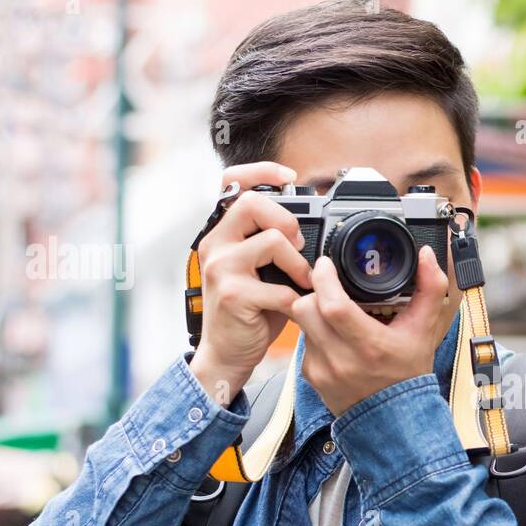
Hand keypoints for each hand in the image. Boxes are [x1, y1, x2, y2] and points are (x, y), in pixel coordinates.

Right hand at [189, 162, 310, 404]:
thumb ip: (272, 245)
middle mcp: (215, 245)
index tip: (289, 176)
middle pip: (254, 203)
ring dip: (299, 264)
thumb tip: (310, 227)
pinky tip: (293, 307)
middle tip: (298, 247)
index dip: (261, 170)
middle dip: (288, 221)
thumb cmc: (249, 312)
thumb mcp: (258, 271)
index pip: (231, 183)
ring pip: (273, 241)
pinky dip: (295, 298)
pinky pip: (280, 286)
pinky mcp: (233, 295)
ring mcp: (221, 268)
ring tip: (302, 281)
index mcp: (222, 234)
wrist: (227, 354)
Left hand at [291, 244, 449, 415]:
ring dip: (314, 312)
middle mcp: (341, 360)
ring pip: (301, 323)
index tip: (328, 265)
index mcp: (370, 345)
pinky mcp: (311, 376)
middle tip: (329, 287)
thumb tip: (426, 255)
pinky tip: (334, 337)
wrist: (393, 419)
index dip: (325, 279)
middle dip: (314, 291)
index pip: (332, 305)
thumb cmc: (408, 375)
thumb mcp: (424, 330)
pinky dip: (315, 333)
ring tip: (335, 313)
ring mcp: (322, 370)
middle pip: (305, 308)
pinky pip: (303, 342)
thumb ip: (430, 289)